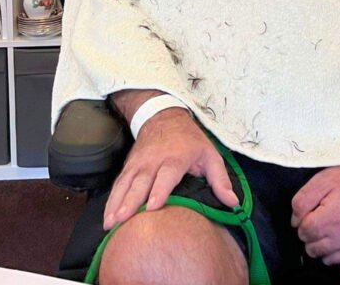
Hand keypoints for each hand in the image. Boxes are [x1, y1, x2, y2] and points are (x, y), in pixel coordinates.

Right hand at [102, 108, 238, 228]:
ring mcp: (138, 164)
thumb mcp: (210, 154)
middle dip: (131, 201)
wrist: (163, 115)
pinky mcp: (128, 167)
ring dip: (117, 204)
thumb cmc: (190, 140)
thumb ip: (220, 179)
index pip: (166, 175)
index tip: (151, 207)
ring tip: (110, 224)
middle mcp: (154, 161)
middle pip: (141, 182)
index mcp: (175, 158)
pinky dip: (111, 201)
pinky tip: (107, 219)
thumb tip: (232, 203)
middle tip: (122, 220)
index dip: (159, 191)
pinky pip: (118, 185)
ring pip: (125, 184)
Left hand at [291, 164, 339, 271]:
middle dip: (311, 234)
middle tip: (319, 218)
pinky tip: (339, 242)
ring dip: (323, 247)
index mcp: (331, 219)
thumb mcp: (322, 180)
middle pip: (312, 249)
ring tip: (329, 229)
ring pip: (327, 259)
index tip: (310, 212)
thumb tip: (295, 220)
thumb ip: (302, 200)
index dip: (302, 221)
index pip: (303, 232)